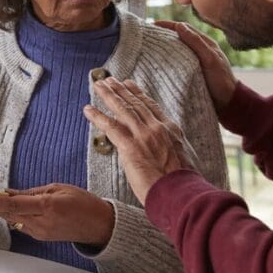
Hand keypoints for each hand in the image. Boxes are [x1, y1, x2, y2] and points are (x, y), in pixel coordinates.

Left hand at [0, 183, 114, 246]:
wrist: (98, 225)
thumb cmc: (82, 202)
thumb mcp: (58, 188)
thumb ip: (32, 192)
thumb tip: (10, 193)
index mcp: (47, 206)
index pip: (13, 204)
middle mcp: (41, 222)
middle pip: (9, 214)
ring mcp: (40, 232)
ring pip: (13, 220)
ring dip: (0, 210)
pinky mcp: (40, 236)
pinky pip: (21, 224)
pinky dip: (12, 215)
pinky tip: (5, 207)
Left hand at [83, 77, 198, 203]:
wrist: (181, 193)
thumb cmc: (183, 184)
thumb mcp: (184, 159)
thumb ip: (171, 150)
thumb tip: (165, 153)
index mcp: (171, 130)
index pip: (151, 106)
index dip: (138, 94)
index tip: (129, 84)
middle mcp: (157, 128)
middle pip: (135, 103)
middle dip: (121, 90)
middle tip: (110, 80)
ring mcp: (143, 135)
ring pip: (123, 109)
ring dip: (109, 95)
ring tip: (98, 85)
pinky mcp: (130, 146)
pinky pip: (110, 126)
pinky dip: (98, 116)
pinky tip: (88, 110)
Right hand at [155, 21, 236, 111]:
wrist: (228, 104)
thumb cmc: (221, 81)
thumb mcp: (210, 59)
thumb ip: (196, 42)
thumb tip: (179, 26)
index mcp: (204, 43)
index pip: (183, 28)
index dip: (167, 25)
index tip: (151, 25)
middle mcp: (198, 50)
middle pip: (177, 37)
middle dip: (162, 34)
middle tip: (145, 35)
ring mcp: (194, 62)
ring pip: (176, 50)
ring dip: (163, 47)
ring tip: (147, 48)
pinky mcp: (190, 73)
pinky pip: (175, 63)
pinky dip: (166, 60)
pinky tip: (157, 64)